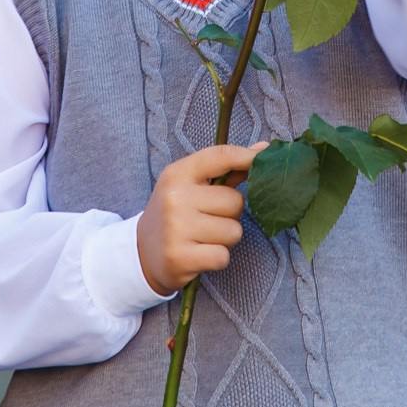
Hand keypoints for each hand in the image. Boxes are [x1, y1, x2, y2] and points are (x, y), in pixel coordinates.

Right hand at [136, 143, 266, 295]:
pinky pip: (223, 256)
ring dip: (225, 238)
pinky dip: (216, 258)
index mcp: (177, 174)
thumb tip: (264, 148)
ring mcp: (176, 228)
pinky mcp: (180, 258)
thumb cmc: (176, 214)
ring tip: (203, 237)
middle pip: (235, 201)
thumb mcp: (191, 185)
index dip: (248, 157)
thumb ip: (226, 168)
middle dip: (230, 214)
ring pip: (233, 231)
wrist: (142, 252)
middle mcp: (175, 198)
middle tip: (208, 219)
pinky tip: (199, 254)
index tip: (263, 160)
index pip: (221, 156)